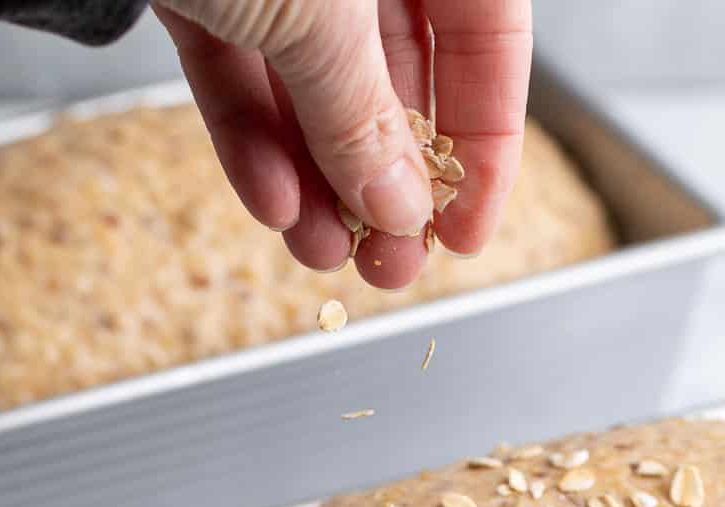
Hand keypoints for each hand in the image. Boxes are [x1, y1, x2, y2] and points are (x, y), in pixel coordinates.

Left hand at [153, 0, 532, 290]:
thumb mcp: (321, 10)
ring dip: (318, 178)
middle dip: (386, 181)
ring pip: (312, 82)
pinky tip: (268, 201)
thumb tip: (400, 205)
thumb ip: (364, 113)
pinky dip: (249, 135)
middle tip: (388, 263)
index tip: (465, 231)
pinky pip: (237, 65)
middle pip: (396, 71)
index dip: (486, 144)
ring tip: (321, 252)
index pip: (485, 38)